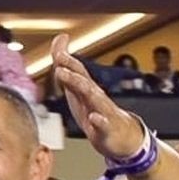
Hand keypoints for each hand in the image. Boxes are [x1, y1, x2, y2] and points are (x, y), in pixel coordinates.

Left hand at [52, 34, 144, 160]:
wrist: (120, 136)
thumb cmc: (95, 110)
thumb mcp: (76, 90)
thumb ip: (66, 68)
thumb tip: (58, 43)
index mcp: (86, 89)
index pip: (78, 71)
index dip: (67, 60)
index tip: (59, 47)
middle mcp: (96, 98)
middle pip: (85, 82)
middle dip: (72, 72)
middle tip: (60, 60)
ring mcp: (103, 113)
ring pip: (95, 100)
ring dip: (83, 89)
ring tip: (72, 81)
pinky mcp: (106, 131)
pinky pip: (104, 126)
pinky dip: (99, 121)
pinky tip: (94, 118)